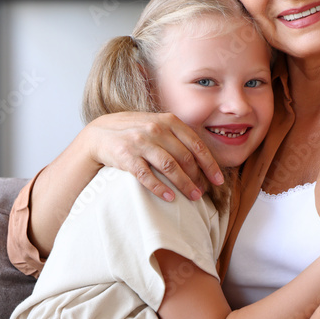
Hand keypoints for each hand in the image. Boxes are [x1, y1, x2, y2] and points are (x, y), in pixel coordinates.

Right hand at [83, 112, 222, 201]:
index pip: (196, 144)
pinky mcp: (127, 157)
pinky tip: (170, 198)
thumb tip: (203, 157)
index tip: (219, 180)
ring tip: (193, 197)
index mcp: (168, 121)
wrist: (100, 133)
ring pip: (170, 167)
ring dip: (184, 184)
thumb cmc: (135, 131)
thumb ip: (178, 135)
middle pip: (185, 157)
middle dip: (198, 178)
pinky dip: (160, 188)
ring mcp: (141, 142)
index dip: (210, 164)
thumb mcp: (158, 124)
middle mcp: (156, 129)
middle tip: (203, 193)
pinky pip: (147, 176)